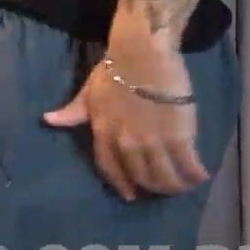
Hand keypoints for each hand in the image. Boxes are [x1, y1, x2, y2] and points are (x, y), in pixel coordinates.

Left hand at [42, 39, 208, 199]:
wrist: (143, 55)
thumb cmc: (114, 69)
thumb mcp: (88, 91)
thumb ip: (73, 111)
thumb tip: (48, 120)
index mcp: (103, 132)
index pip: (109, 167)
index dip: (120, 184)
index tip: (129, 194)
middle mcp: (126, 143)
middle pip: (140, 177)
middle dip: (152, 187)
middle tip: (163, 189)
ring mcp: (153, 142)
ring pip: (164, 177)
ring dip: (175, 186)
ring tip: (183, 185)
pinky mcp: (179, 136)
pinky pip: (188, 164)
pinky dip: (195, 174)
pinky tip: (201, 176)